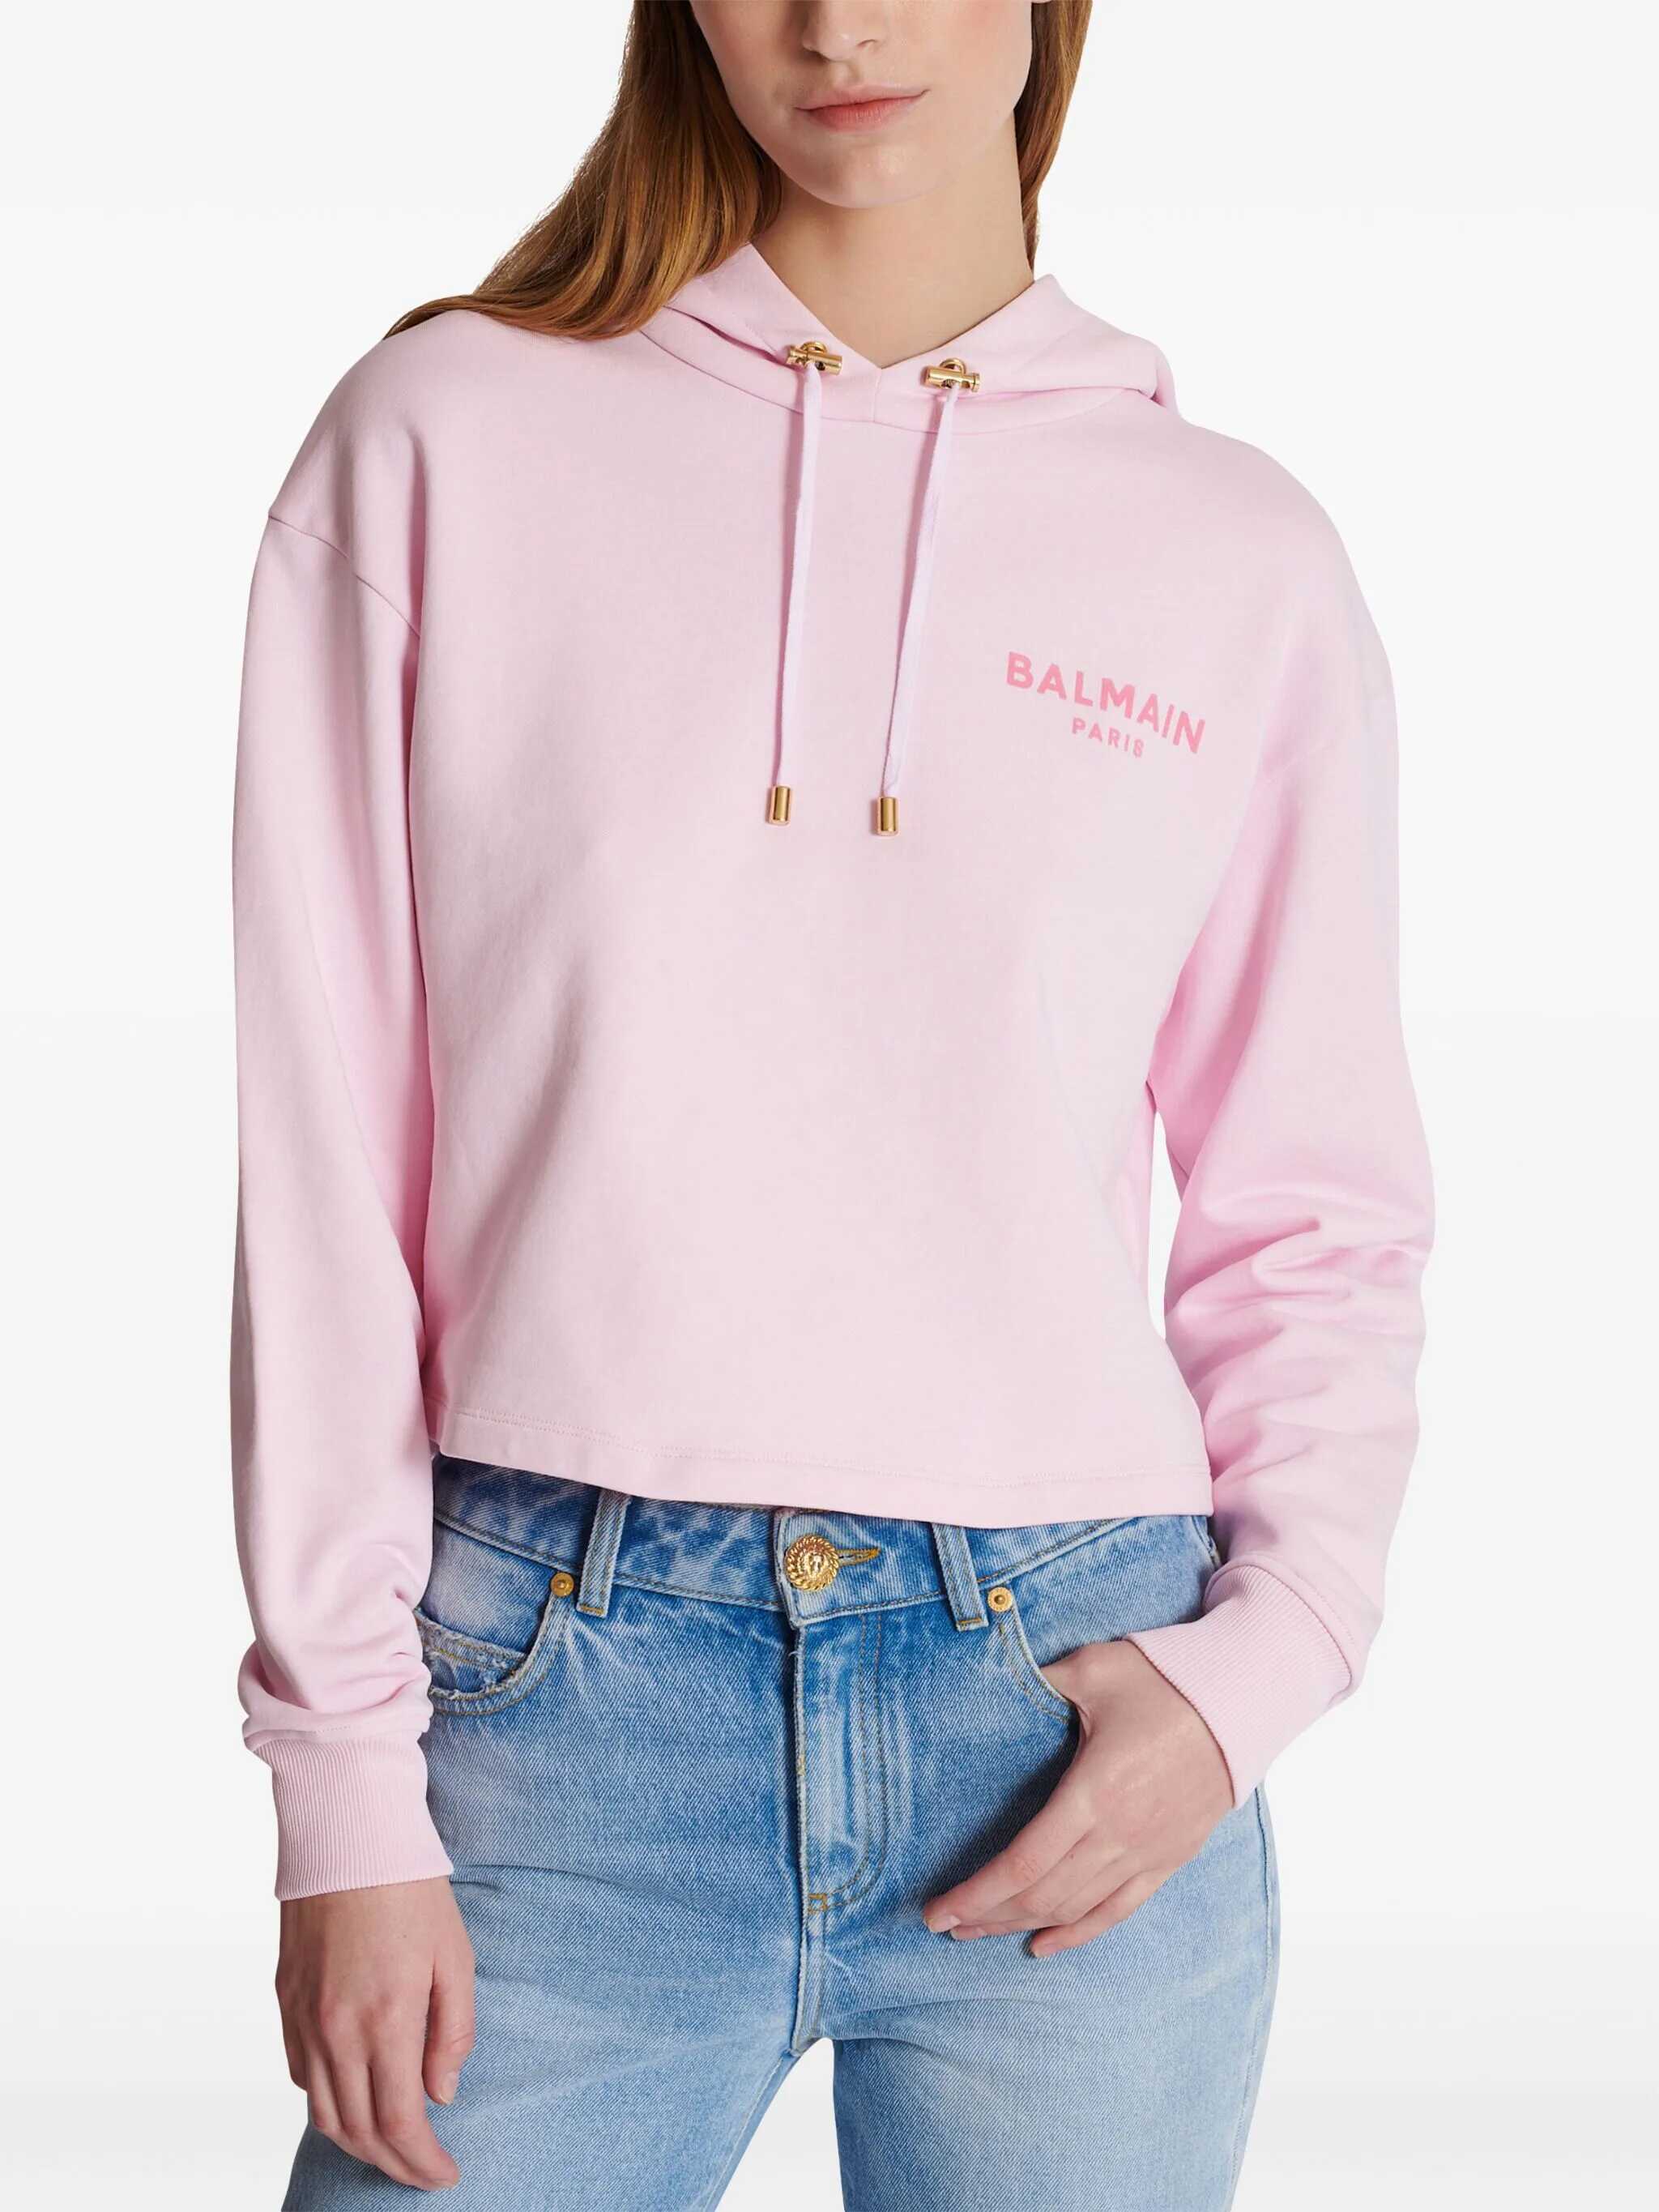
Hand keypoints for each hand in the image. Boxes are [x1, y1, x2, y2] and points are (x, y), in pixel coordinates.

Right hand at [276, 1876, 474, 2190]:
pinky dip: (327, 2103)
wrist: (347, 1833)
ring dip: (357, 2143)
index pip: (399, 2124)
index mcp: (384, 2019)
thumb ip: (452, 2033)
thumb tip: (441, 2095)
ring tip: (392, 2147)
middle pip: (357, 2132)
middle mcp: (335, 2030)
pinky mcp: (285, 2002)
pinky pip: (301, 2076)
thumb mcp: (455, 1956)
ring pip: (322, 2113)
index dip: (421, 2163)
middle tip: (423, 2171)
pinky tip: (353, 2099)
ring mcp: (303, 2018)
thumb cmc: (410, 1889)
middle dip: (393, 2164)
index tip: (445, 2176)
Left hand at [924, 1639, 1233, 1956]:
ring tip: (979, 1932)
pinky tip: (1043, 1946)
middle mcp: (1119, 1835)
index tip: (938, 1911)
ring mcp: (1147, 1854)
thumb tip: (989, 1678)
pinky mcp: (1168, 1859)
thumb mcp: (1094, 1670)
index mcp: (1094, 1792)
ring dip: (1022, 1925)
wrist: (1242, 1702)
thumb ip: (1039, 1681)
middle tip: (945, 1924)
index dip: (977, 1893)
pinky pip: (1117, 1911)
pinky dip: (1077, 1934)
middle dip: (987, 1915)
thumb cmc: (1163, 1681)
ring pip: (1074, 1909)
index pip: (1024, 1863)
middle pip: (1042, 1895)